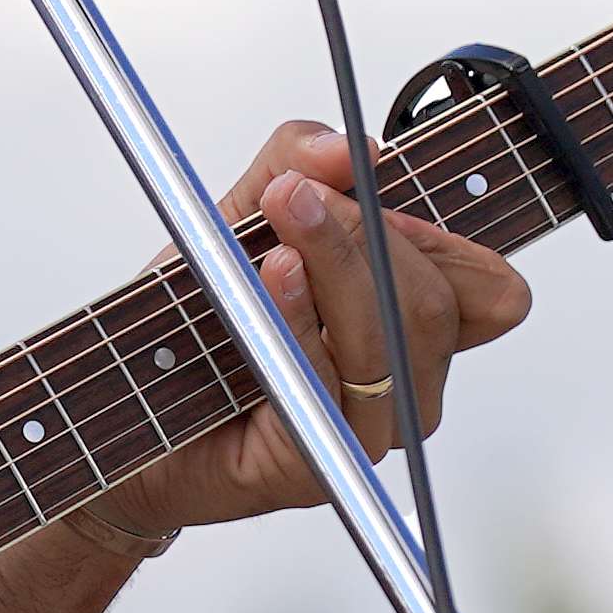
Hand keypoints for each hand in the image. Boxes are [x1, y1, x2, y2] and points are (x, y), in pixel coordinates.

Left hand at [86, 120, 533, 542]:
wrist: (124, 403)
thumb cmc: (192, 322)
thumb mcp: (239, 218)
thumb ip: (293, 168)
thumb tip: (344, 147)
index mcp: (411, 325)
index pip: (489, 289)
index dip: (442, 235)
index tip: (371, 182)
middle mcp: (404, 383)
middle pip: (435, 305)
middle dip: (368, 234)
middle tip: (297, 193)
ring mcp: (366, 430)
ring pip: (391, 341)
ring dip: (338, 264)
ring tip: (283, 216)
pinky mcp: (317, 465)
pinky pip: (330, 385)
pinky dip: (302, 320)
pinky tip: (272, 278)